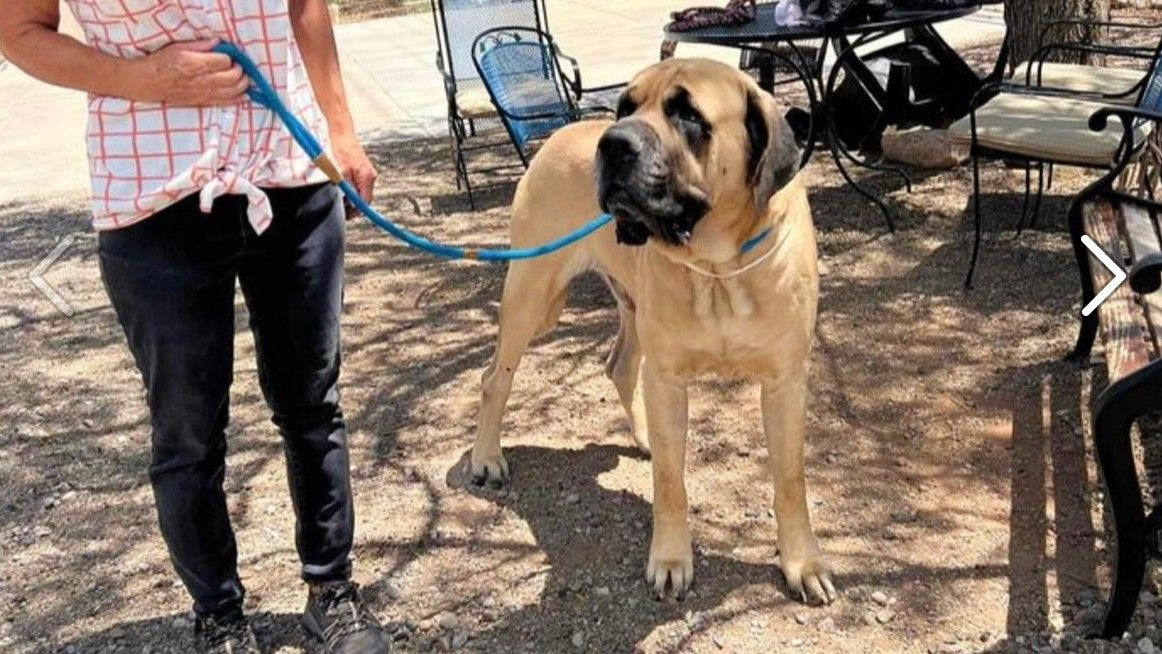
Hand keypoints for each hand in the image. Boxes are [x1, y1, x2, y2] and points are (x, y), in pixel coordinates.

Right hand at [130, 39, 248, 105]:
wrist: (149, 82)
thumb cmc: (162, 62)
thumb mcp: (179, 47)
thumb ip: (200, 45)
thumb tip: (218, 42)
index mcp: (197, 64)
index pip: (225, 62)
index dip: (230, 58)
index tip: (230, 56)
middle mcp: (203, 80)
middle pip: (233, 77)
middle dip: (240, 72)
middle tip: (239, 68)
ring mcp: (204, 93)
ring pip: (232, 92)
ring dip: (243, 85)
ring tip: (244, 80)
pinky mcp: (202, 102)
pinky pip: (224, 103)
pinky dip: (236, 99)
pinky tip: (243, 96)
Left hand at [331, 134, 377, 219]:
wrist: (342, 133)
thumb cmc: (341, 149)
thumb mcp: (342, 171)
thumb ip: (348, 188)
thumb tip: (351, 202)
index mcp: (367, 177)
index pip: (365, 202)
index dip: (356, 211)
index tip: (346, 215)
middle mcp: (371, 176)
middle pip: (365, 198)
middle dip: (354, 205)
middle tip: (341, 208)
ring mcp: (368, 173)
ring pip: (362, 192)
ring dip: (353, 197)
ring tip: (340, 198)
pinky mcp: (364, 169)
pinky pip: (360, 185)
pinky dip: (353, 189)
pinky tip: (343, 188)